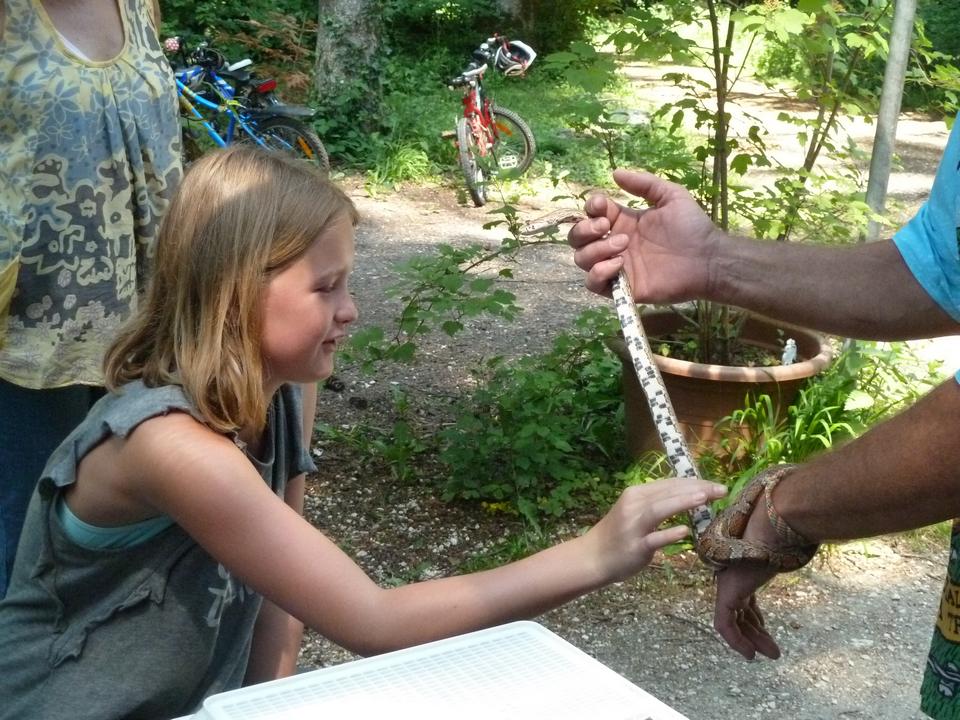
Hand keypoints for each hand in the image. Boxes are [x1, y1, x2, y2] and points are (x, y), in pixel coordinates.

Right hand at [567, 169, 721, 301]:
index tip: (602, 205)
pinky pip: (593, 284)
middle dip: (585, 229)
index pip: (591, 214)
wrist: (708, 259)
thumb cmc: (692, 227)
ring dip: (594, 249)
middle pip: (577, 238)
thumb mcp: (671, 196)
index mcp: (623, 221)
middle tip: (606, 226)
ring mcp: (616, 266)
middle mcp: (614, 243)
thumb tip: (615, 173)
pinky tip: (619, 264)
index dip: (590, 207)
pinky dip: (598, 273)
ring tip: (622, 245)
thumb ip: (644, 183)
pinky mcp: (622, 287)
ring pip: (581, 259)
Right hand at [583, 477, 726, 583]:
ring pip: (659, 510)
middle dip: (697, 489)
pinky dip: (669, 534)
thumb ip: (658, 503)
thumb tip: (689, 495)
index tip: (715, 485)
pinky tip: (685, 530)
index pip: (670, 483)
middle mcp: (634, 505)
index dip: (694, 482)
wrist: (593, 557)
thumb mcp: (634, 511)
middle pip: (668, 493)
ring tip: (705, 498)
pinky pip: (654, 539)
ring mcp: (634, 526)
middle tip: (722, 490)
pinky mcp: (635, 546)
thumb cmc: (618, 534)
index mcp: (636, 494)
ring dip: (682, 502)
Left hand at [711, 496, 784, 659]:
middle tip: (772, 650)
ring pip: (734, 621)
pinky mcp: (725, 593)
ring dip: (750, 641)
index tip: (764, 628)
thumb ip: (787, 554)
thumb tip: (805, 542)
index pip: (743, 598)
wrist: (769, 529)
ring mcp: (727, 585)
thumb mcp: (785, 550)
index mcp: (742, 570)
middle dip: (755, 632)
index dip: (753, 616)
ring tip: (772, 656)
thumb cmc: (782, 536)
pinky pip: (724, 624)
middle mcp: (732, 578)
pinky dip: (736, 641)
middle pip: (741, 612)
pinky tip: (750, 654)